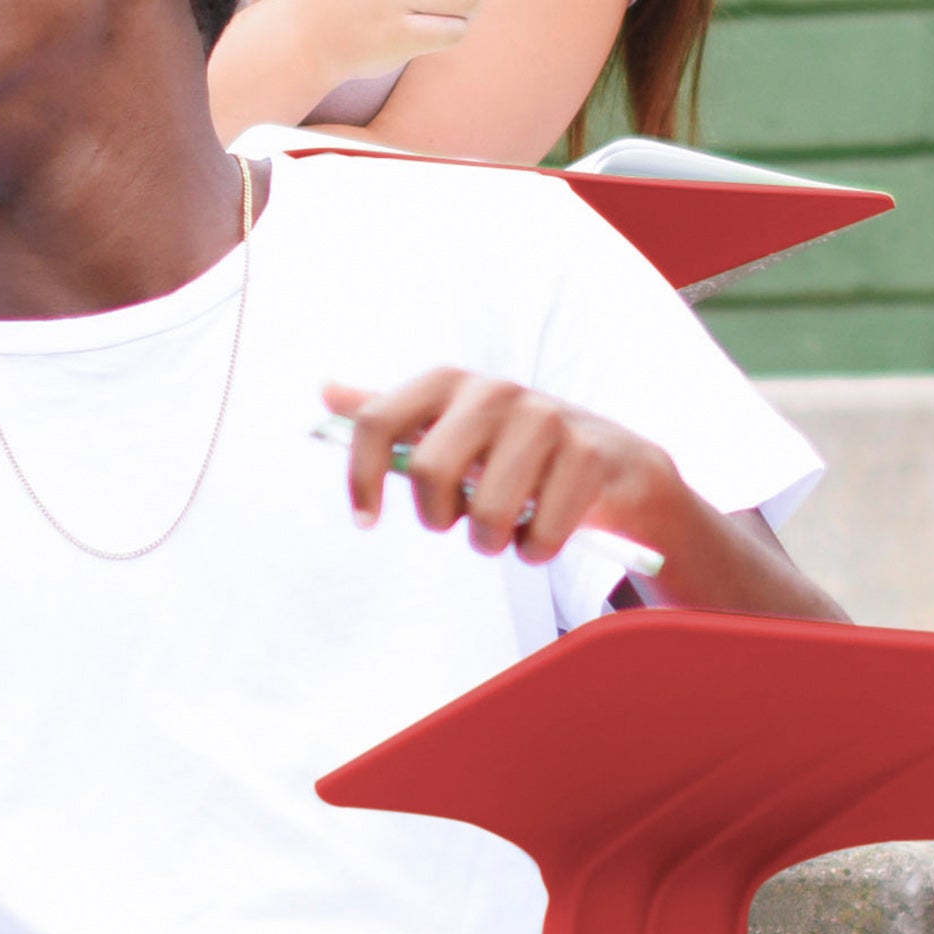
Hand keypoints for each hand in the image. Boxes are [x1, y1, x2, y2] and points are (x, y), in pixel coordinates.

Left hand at [321, 367, 695, 569]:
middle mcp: (494, 391)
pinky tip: (545, 531)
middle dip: (439, 516)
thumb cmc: (512, 452)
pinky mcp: (587, 456)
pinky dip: (537, 550)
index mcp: (449, 382)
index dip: (361, 476)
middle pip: (430, 472)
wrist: (609, 462)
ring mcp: (545, 419)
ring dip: (492, 541)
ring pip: (486, 514)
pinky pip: (539, 536)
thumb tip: (324, 390)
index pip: (379, 420)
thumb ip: (392, 416)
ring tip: (505, 529)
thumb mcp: (450, 428)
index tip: (365, 521)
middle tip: (459, 520)